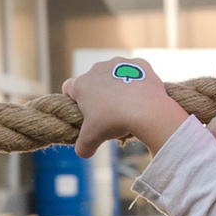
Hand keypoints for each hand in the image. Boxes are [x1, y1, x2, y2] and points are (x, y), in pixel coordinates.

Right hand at [63, 57, 190, 157]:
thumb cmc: (114, 122)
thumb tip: (82, 152)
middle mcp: (97, 69)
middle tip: (107, 114)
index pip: (68, 88)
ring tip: (127, 105)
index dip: (73, 100)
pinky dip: (137, 81)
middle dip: (97, 94)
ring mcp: (119, 63)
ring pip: (114, 74)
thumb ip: (82, 147)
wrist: (147, 110)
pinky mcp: (139, 64)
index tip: (83, 111)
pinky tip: (141, 96)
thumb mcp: (92, 139)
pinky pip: (136, 72)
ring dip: (117, 86)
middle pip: (92, 81)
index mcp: (81, 84)